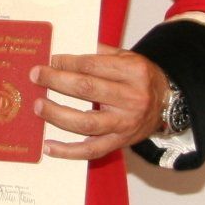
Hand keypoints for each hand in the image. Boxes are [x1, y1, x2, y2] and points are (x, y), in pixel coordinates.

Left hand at [32, 43, 168, 160]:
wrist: (167, 103)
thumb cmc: (140, 78)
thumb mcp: (127, 58)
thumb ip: (99, 53)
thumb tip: (62, 55)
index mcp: (134, 71)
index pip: (93, 65)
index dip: (67, 62)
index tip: (49, 60)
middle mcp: (132, 98)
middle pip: (87, 89)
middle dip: (56, 81)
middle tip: (36, 76)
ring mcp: (126, 123)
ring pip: (86, 123)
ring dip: (57, 115)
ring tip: (38, 106)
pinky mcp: (120, 143)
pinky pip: (91, 151)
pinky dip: (67, 151)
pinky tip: (47, 146)